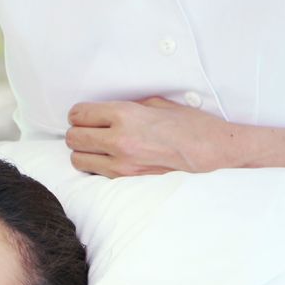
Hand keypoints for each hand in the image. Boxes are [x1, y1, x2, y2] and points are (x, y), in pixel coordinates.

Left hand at [66, 97, 240, 177]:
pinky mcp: (125, 180)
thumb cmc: (188, 124)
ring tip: (98, 147)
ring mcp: (121, 163)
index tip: (84, 116)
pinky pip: (94, 173)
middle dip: (78, 132)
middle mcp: (119, 139)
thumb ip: (125, 107)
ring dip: (83, 152)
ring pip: (77, 159)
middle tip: (89, 131)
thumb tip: (103, 112)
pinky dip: (96, 166)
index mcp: (125, 115)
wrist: (211, 152)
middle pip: (73, 138)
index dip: (79, 114)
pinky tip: (108, 159)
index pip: (79, 114)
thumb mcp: (155, 104)